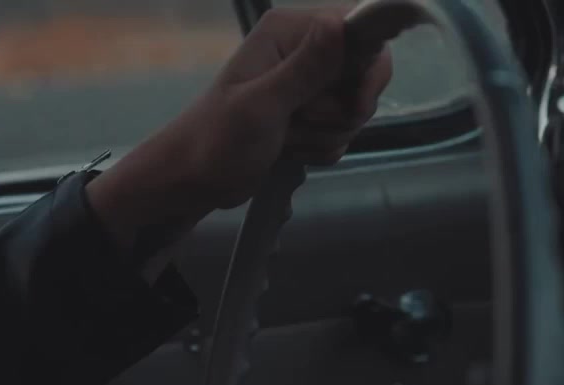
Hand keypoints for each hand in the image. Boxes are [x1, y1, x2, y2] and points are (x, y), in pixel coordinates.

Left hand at [87, 6, 393, 274]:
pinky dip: (321, 147)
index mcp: (288, 32)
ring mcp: (307, 84)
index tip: (356, 101)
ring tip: (286, 137)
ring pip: (354, 109)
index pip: (359, 30)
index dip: (368, 68)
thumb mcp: (262, 105)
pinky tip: (289, 149)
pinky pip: (342, 131)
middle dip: (341, 110)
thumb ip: (305, 68)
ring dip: (325, 133)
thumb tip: (339, 24)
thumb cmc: (216, 141)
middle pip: (365, 74)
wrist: (195, 180)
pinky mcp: (309, 114)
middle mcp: (302, 51)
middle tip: (300, 120)